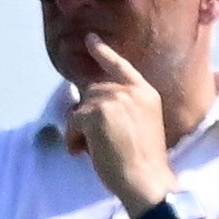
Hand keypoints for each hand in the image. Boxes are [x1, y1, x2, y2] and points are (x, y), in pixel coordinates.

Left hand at [58, 40, 177, 211]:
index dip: (103, 52)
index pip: (120, 66)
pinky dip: (73, 138)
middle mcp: (131, 91)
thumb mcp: (139, 124)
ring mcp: (115, 99)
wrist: (146, 179)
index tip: (90, 39)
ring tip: (89, 149)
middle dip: (85, 116)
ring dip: (79, 130)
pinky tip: (83, 152)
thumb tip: (86, 106)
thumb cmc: (142, 161)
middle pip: (92, 91)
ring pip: (80, 107)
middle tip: (89, 142)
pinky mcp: (97, 113)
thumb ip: (122, 109)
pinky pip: (72, 120)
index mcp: (146, 92)